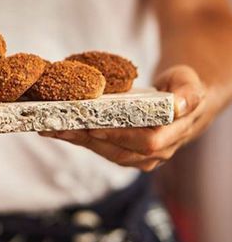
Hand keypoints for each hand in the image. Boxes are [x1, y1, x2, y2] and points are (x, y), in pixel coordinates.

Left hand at [40, 65, 210, 170]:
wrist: (180, 102)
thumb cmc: (183, 89)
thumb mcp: (190, 85)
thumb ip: (188, 94)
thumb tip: (179, 105)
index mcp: (174, 136)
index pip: (147, 143)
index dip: (121, 136)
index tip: (96, 127)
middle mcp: (156, 153)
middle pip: (119, 151)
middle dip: (87, 140)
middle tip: (60, 127)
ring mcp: (138, 156)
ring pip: (105, 152)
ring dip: (77, 141)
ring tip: (51, 128)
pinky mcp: (123, 152)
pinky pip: (99, 147)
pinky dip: (78, 139)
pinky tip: (57, 130)